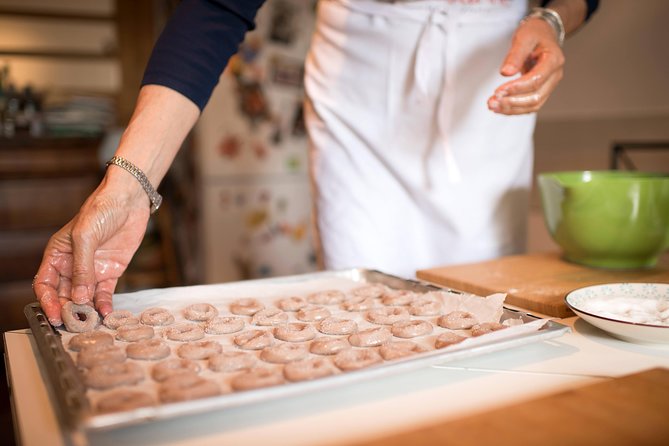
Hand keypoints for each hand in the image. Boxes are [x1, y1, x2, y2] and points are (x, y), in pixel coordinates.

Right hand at [33, 176, 149, 325]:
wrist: (129, 201)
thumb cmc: (101, 210)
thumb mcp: (85, 237)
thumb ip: (81, 267)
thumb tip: (78, 296)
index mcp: (57, 255)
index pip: (45, 285)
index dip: (47, 302)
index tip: (54, 315)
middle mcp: (72, 266)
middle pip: (64, 295)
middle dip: (68, 310)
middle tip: (75, 324)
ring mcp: (92, 270)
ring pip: (84, 298)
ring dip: (86, 311)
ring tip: (91, 323)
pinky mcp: (111, 272)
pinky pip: (104, 294)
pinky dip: (104, 305)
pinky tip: (106, 313)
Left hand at [487, 16, 564, 114]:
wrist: (543, 33)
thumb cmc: (535, 33)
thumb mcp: (524, 37)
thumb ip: (515, 55)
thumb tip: (506, 73)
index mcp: (554, 60)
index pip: (536, 80)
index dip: (516, 88)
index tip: (498, 91)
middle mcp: (555, 75)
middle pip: (535, 97)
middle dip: (512, 102)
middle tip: (492, 102)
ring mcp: (549, 85)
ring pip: (533, 105)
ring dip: (512, 109)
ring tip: (492, 106)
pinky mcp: (541, 90)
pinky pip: (529, 105)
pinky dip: (514, 109)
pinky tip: (499, 108)